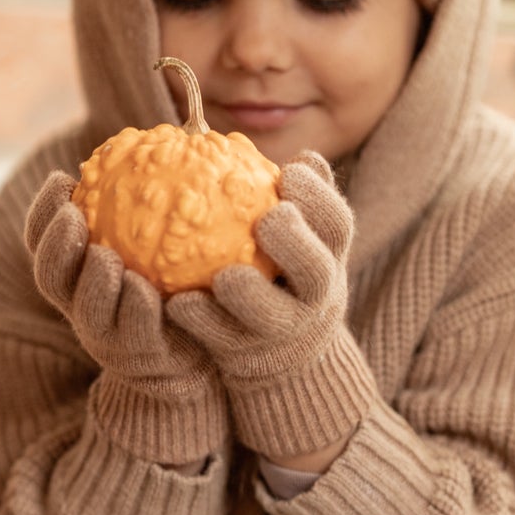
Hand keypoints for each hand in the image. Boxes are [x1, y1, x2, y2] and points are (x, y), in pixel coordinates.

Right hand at [25, 170, 217, 399]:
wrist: (203, 350)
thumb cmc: (182, 280)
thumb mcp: (167, 237)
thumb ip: (160, 199)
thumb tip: (187, 131)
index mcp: (77, 272)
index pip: (44, 240)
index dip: (43, 212)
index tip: (62, 179)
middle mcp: (82, 304)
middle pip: (50, 277)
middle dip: (55, 247)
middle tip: (73, 218)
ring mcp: (106, 337)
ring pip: (86, 311)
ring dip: (92, 284)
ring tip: (106, 258)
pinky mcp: (140, 360)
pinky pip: (134, 335)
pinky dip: (137, 313)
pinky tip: (150, 291)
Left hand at [166, 152, 352, 388]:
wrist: (284, 358)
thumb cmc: (283, 274)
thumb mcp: (302, 240)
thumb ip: (298, 203)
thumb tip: (304, 156)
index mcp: (328, 257)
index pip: (337, 224)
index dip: (320, 198)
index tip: (291, 171)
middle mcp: (316, 296)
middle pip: (317, 272)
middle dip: (296, 245)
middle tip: (269, 219)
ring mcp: (286, 331)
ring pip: (273, 316)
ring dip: (250, 296)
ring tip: (225, 277)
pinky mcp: (251, 357)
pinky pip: (224, 340)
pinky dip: (203, 323)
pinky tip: (177, 304)